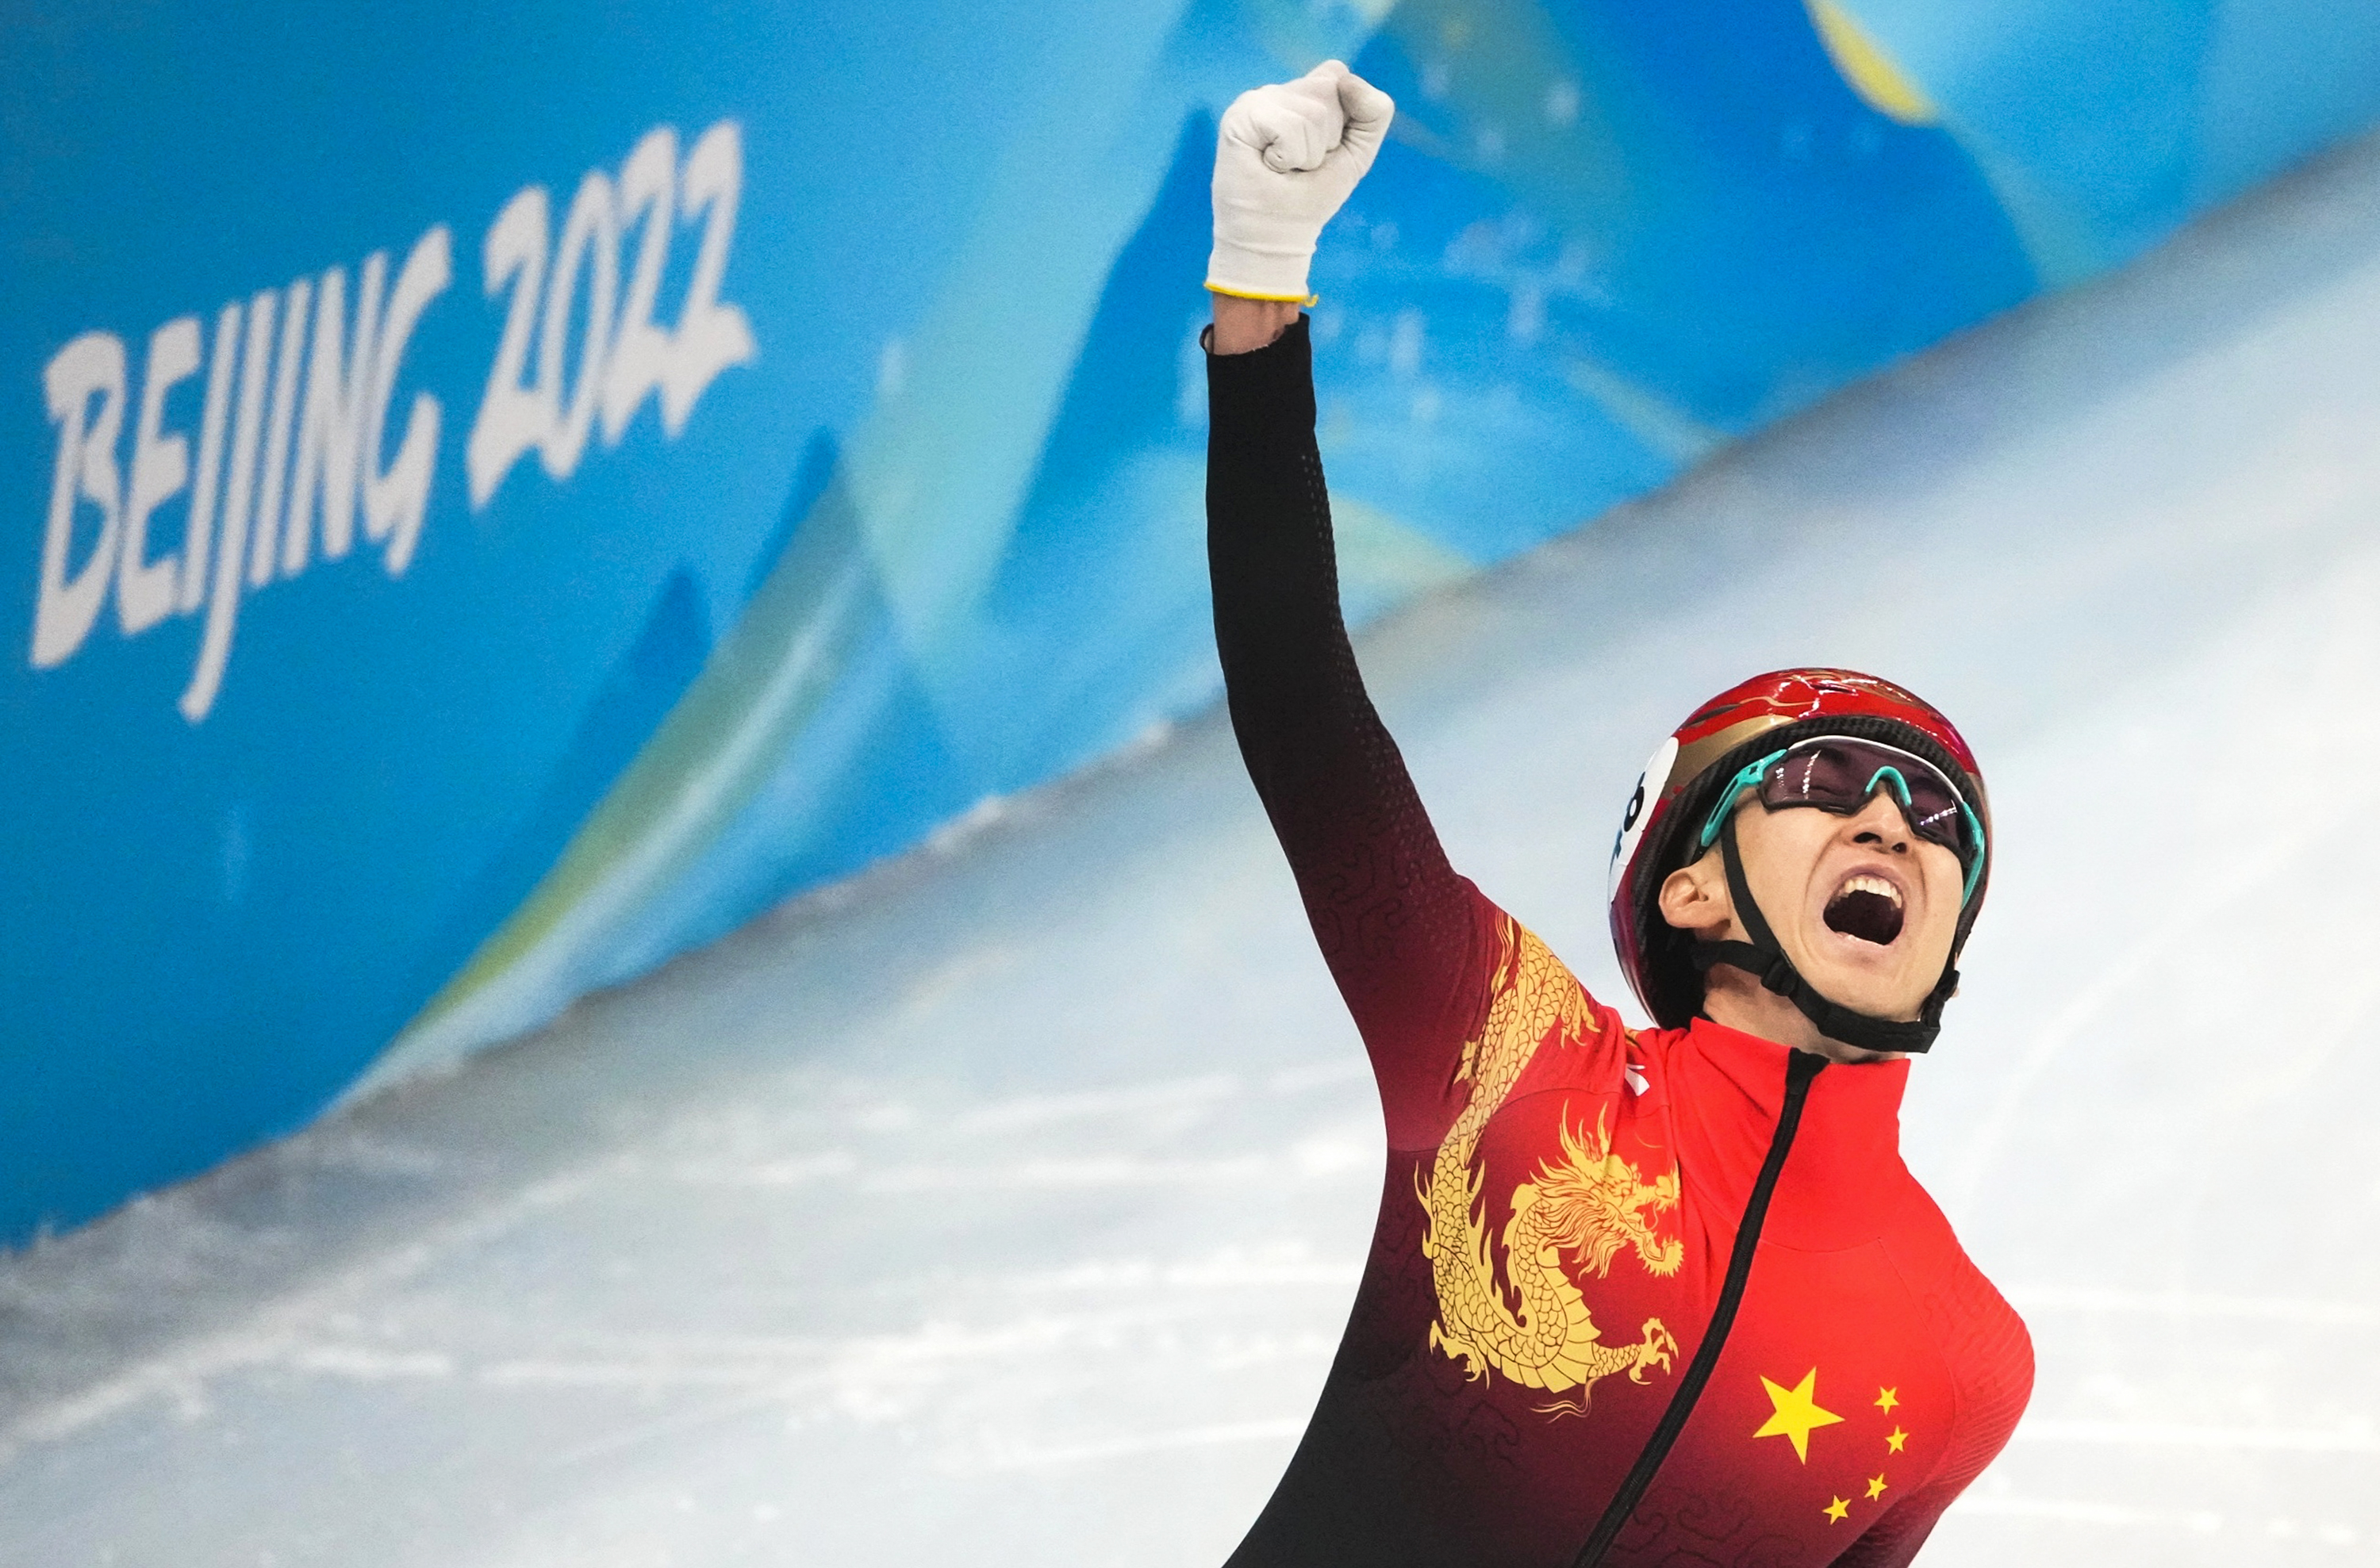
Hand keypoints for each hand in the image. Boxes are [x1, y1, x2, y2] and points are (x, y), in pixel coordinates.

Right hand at [1206, 60, 1394, 304]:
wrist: (1275, 236)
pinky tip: (1270, 166)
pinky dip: (1288, 156)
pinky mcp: (1240, 115)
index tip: (1324, 150)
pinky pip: (1288, 126)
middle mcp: (1279, 91)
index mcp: (1303, 93)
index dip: (1342, 118)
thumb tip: (1345, 79)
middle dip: (1326, 139)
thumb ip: (1374, 111)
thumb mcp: (1358, 152)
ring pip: (1312, 112)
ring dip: (1307, 153)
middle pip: (1329, 90)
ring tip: (1285, 168)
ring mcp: (1257, 99)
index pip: (1338, 75)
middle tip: (1300, 163)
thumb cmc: (1311, 196)